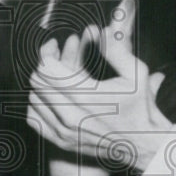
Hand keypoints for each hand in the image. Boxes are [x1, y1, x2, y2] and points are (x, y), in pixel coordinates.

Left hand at [26, 20, 170, 173]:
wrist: (142, 145)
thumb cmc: (140, 110)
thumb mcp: (136, 73)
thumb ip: (117, 48)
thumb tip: (104, 29)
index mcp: (87, 96)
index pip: (47, 69)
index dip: (48, 52)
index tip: (54, 45)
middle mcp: (71, 115)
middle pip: (37, 81)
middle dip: (45, 64)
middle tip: (54, 56)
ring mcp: (64, 131)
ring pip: (33, 98)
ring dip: (41, 84)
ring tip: (55, 76)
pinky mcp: (61, 141)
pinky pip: (33, 118)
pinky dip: (38, 105)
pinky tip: (51, 97)